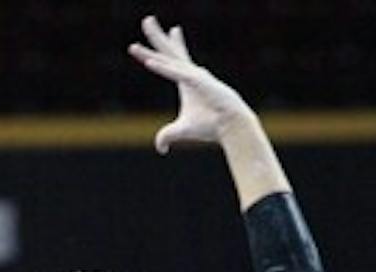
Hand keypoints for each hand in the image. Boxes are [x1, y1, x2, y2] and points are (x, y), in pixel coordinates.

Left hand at [128, 16, 253, 153]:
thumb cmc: (210, 125)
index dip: (156, 54)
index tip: (150, 42)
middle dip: (156, 36)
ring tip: (145, 27)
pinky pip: (175, 74)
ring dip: (154, 46)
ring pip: (168, 59)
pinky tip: (149, 62)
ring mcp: (193, 76)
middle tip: (146, 19)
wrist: (230, 125)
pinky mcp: (197, 82)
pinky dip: (162, 68)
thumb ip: (167, 136)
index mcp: (186, 81)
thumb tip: (159, 148)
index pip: (169, 63)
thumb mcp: (183, 130)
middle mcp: (189, 74)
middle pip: (168, 52)